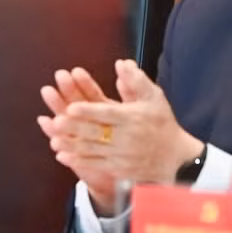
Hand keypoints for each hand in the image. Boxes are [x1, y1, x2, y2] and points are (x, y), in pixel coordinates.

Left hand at [36, 59, 201, 215]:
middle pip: (97, 132)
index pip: (108, 113)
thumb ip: (136, 81)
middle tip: (56, 122)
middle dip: (76, 128)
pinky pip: (97, 166)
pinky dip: (79, 161)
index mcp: (133, 118)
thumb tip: (121, 63)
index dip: (89, 111)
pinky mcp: (120, 169)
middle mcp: (127, 138)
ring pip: (93, 150)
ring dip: (72, 145)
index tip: (72, 107)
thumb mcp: (154, 98)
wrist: (177, 157)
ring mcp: (123, 155)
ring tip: (54, 139)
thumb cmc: (162, 123)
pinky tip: (63, 155)